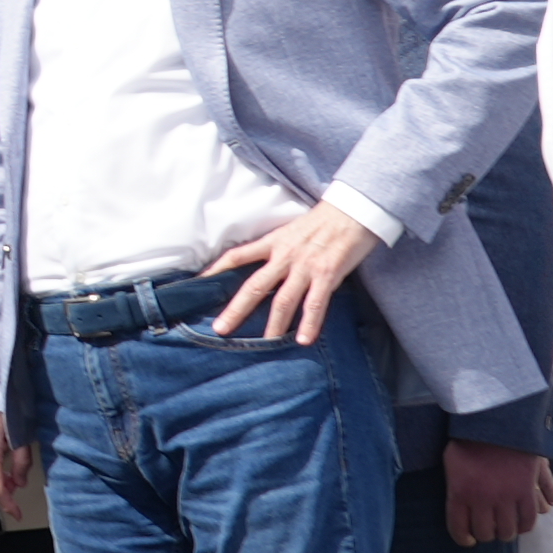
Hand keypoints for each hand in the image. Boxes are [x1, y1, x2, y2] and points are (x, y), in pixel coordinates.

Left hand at [202, 202, 384, 343]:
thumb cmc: (323, 220)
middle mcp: (285, 256)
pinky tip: (303, 339)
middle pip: (254, 286)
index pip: (237, 255)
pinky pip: (316, 303)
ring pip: (283, 300)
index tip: (199, 284)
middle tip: (221, 329)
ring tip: (264, 342)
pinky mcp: (328, 274)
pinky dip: (310, 323)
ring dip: (274, 324)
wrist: (353, 210)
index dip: (217, 269)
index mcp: (273, 242)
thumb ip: (276, 247)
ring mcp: (306, 266)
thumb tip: (264, 265)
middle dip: (236, 310)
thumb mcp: (291, 229)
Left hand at [444, 438, 550, 546]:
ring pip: (508, 531)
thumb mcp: (451, 461)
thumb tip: (456, 506)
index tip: (467, 540)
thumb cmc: (470, 440)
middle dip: (485, 535)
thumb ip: (454, 486)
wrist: (499, 421)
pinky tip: (520, 524)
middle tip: (487, 531)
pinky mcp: (528, 492)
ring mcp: (506, 497)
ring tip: (503, 529)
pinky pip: (528, 520)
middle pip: (485, 532)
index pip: (458, 528)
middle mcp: (482, 499)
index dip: (463, 538)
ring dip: (505, 533)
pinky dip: (524, 526)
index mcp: (459, 492)